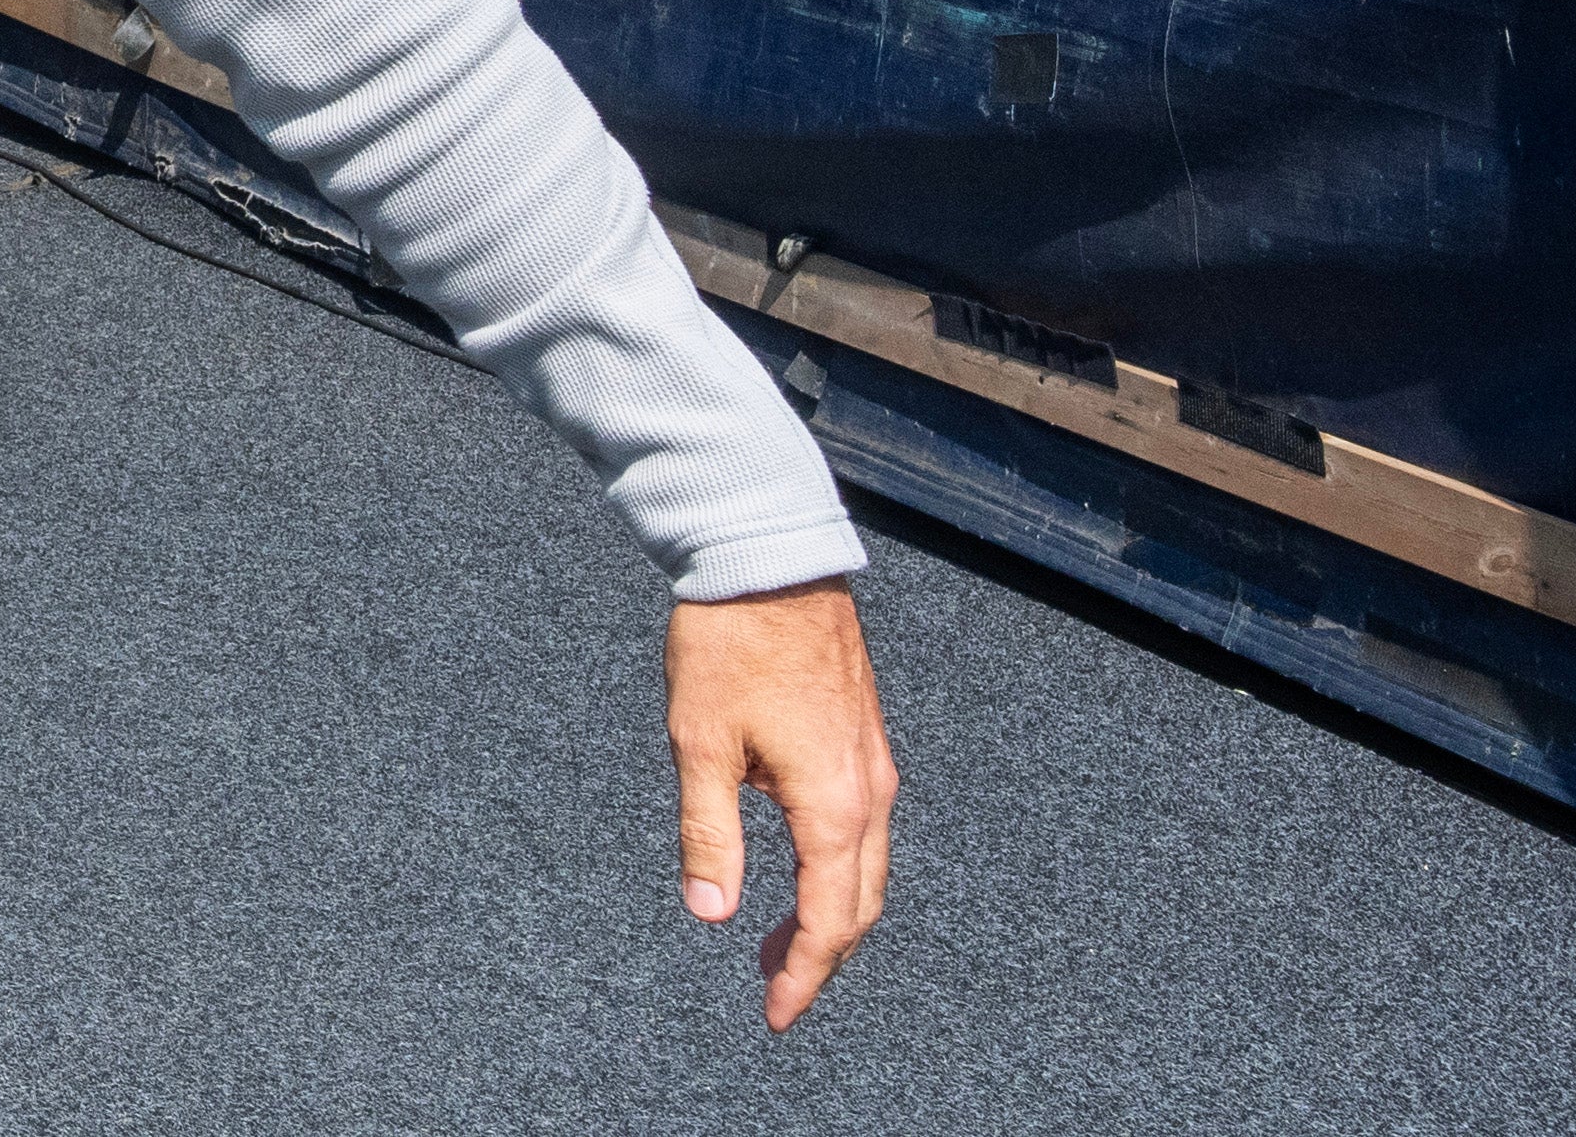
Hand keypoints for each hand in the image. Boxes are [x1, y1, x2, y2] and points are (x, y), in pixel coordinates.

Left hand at [667, 582, 895, 1031]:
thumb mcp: (701, 743)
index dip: (802, 976)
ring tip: (780, 942)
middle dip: (821, 957)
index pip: (828, 922)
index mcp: (833, 806)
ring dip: (831, 914)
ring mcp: (875, 765)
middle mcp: (870, 793)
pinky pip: (866, 828)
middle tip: (775, 990)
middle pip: (860, 906)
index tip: (774, 1016)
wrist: (770, 559)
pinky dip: (839, 869)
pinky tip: (801, 867)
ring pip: (868, 868)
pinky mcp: (865, 740)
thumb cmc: (729, 644)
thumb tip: (710, 914)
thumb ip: (709, 834)